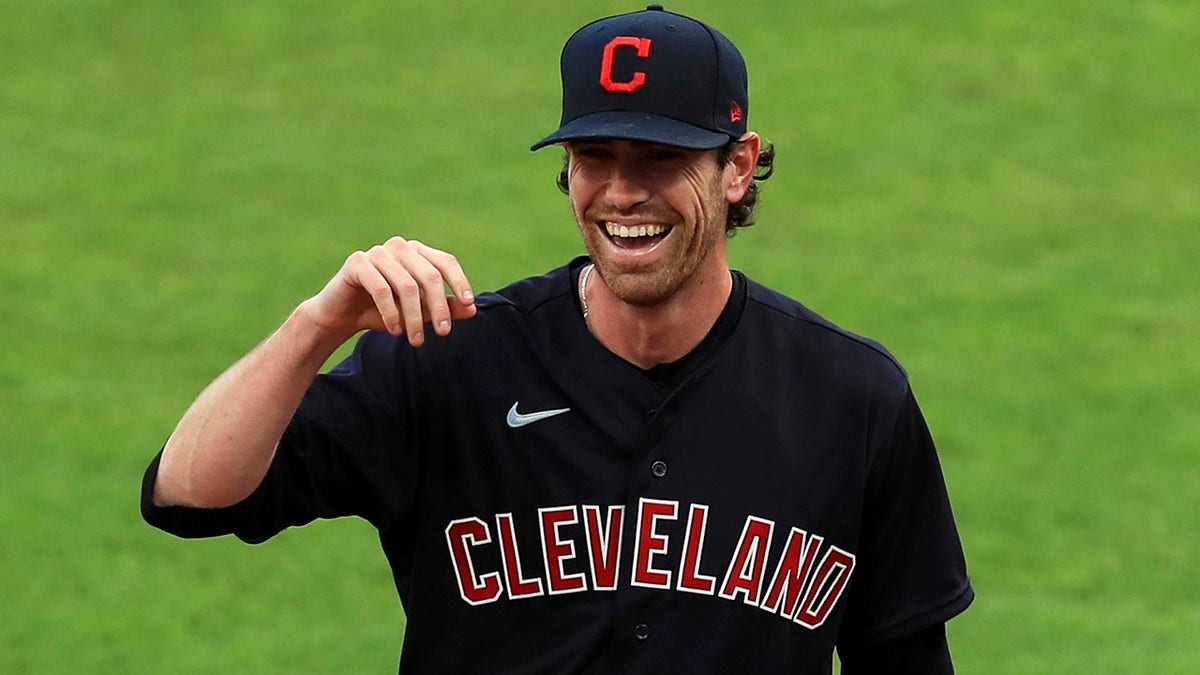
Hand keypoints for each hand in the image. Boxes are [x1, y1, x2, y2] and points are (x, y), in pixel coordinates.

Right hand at [300, 236, 476, 345]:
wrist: (342, 315)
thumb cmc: (385, 311)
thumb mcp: (418, 312)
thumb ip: (444, 308)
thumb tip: (472, 309)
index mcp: (417, 252)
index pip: (445, 262)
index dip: (459, 282)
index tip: (468, 305)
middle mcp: (399, 247)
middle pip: (430, 275)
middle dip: (439, 307)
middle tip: (444, 333)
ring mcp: (377, 252)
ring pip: (407, 286)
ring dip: (414, 317)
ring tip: (417, 341)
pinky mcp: (357, 263)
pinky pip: (381, 289)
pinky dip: (391, 313)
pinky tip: (395, 330)